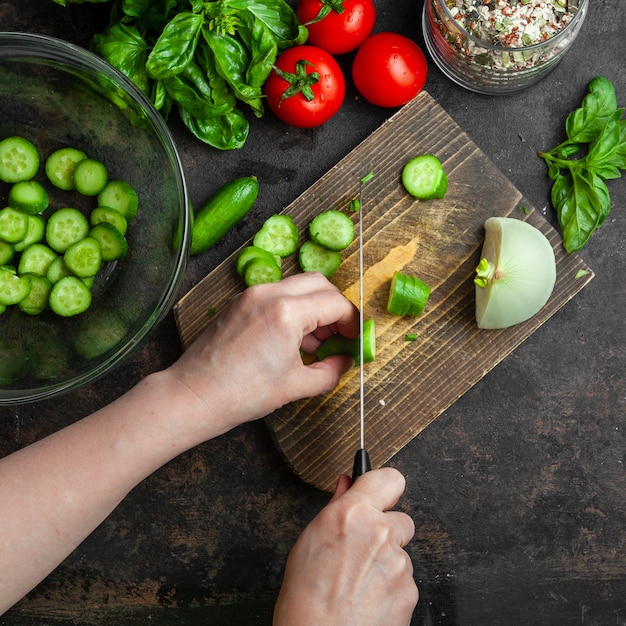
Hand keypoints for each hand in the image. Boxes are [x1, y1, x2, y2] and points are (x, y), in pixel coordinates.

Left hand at [167, 272, 358, 434]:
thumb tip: (345, 362)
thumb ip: (330, 371)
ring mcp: (251, 295)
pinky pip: (276, 295)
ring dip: (314, 308)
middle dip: (335, 308)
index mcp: (286, 313)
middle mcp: (268, 294)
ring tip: (318, 343)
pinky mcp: (240, 302)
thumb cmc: (239, 393)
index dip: (352, 322)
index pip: (335, 303)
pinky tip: (293, 340)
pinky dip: (293, 310)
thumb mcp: (295, 386)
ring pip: (297, 287)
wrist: (194, 395)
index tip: (355, 338)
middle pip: (319, 284)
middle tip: (340, 335)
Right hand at [273, 468, 417, 624]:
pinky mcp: (410, 591)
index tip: (381, 494)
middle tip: (362, 551)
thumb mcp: (309, 541)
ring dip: (387, 562)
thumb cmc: (304, 597)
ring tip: (358, 582)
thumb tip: (347, 484)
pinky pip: (405, 581)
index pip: (390, 479)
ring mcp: (399, 563)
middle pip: (400, 519)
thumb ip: (336, 507)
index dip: (386, 487)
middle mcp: (380, 533)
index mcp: (353, 514)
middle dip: (386, 531)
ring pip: (401, 553)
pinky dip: (391, 588)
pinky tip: (368, 599)